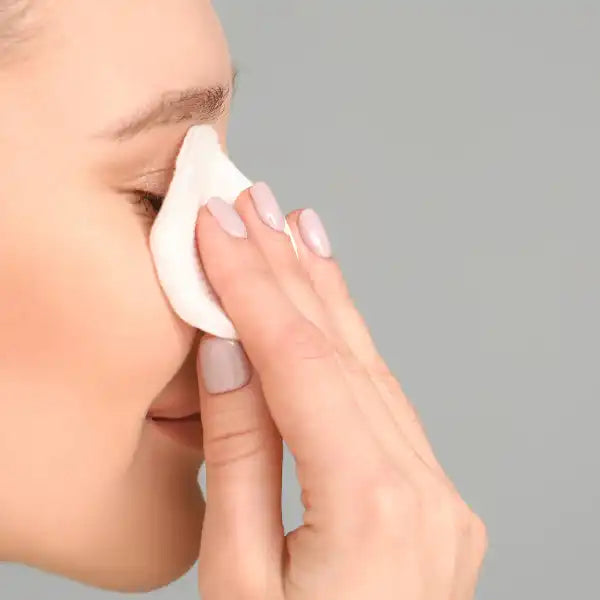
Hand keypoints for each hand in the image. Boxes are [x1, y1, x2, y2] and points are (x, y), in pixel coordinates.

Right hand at [194, 183, 486, 598]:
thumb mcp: (235, 581)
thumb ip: (238, 457)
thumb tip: (227, 355)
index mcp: (373, 510)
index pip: (300, 364)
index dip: (251, 288)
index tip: (216, 229)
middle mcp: (423, 489)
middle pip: (343, 350)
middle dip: (288, 269)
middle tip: (252, 204)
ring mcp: (436, 491)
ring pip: (369, 366)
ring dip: (323, 294)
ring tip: (292, 230)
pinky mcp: (430, 495)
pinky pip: (383, 401)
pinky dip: (349, 344)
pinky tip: (329, 304)